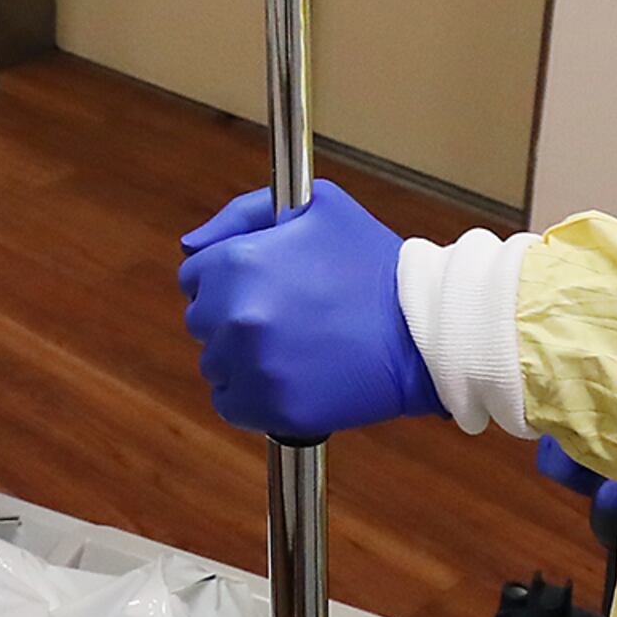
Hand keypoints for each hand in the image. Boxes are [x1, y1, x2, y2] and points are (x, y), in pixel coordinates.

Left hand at [176, 186, 443, 440]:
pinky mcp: (273, 408)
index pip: (193, 277)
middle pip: (201, 322)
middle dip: (234, 317)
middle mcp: (238, 315)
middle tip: (286, 317)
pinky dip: (253, 397)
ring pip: (216, 365)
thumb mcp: (316, 207)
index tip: (261, 287)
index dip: (226, 279)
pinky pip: (232, 405)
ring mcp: (254, 365)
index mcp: (239, 262)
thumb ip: (242, 215)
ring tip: (296, 347)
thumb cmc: (373, 264)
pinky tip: (292, 377)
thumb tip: (189, 245)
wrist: (426, 329)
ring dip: (243, 358)